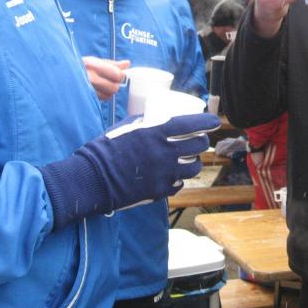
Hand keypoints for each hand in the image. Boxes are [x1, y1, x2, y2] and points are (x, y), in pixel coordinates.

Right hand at [39, 113, 219, 230]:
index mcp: (157, 133)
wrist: (93, 178)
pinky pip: (178, 184)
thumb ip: (145, 122)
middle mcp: (165, 153)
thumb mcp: (126, 127)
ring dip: (194, 161)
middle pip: (197, 146)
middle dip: (202, 142)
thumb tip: (157, 117)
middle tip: (199, 140)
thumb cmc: (105, 149)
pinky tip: (175, 175)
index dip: (207, 122)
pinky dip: (179, 179)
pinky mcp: (160, 191)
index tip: (214, 121)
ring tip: (190, 159)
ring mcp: (164, 173)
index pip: (191, 124)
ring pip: (193, 167)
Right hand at [83, 56, 129, 99]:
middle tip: (108, 81)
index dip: (120, 75)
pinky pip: (101, 99)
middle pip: (114, 88)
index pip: (117, 75)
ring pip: (108, 96)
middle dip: (114, 85)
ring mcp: (86, 90)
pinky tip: (96, 90)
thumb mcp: (94, 61)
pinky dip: (101, 95)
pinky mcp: (86, 98)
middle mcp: (89, 78)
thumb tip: (127, 63)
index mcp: (92, 65)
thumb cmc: (79, 67)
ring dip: (107, 92)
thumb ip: (112, 64)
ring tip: (101, 86)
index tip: (117, 74)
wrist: (59, 77)